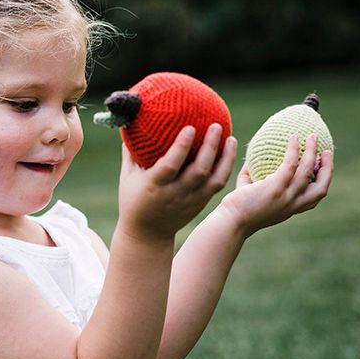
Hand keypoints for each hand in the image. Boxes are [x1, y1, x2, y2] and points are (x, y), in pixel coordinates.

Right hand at [117, 124, 237, 241]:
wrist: (147, 235)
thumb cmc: (133, 200)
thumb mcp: (128, 177)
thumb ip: (131, 153)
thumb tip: (132, 123)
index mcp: (155, 186)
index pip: (171, 165)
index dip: (182, 146)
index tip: (191, 127)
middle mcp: (175, 194)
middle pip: (198, 170)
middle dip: (210, 147)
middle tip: (217, 125)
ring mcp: (191, 200)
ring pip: (213, 179)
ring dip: (225, 158)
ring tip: (231, 138)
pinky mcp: (200, 204)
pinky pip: (217, 185)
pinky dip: (225, 168)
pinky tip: (229, 152)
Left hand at [219, 133, 333, 237]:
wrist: (231, 220)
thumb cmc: (237, 207)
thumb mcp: (251, 193)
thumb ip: (253, 178)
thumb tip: (251, 160)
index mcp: (290, 208)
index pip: (313, 198)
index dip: (322, 182)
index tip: (323, 167)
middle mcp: (292, 204)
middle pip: (321, 188)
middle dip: (328, 169)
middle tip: (327, 152)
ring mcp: (286, 196)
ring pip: (308, 172)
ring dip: (313, 153)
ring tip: (312, 136)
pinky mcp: (276, 188)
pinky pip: (290, 165)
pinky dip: (294, 150)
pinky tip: (293, 138)